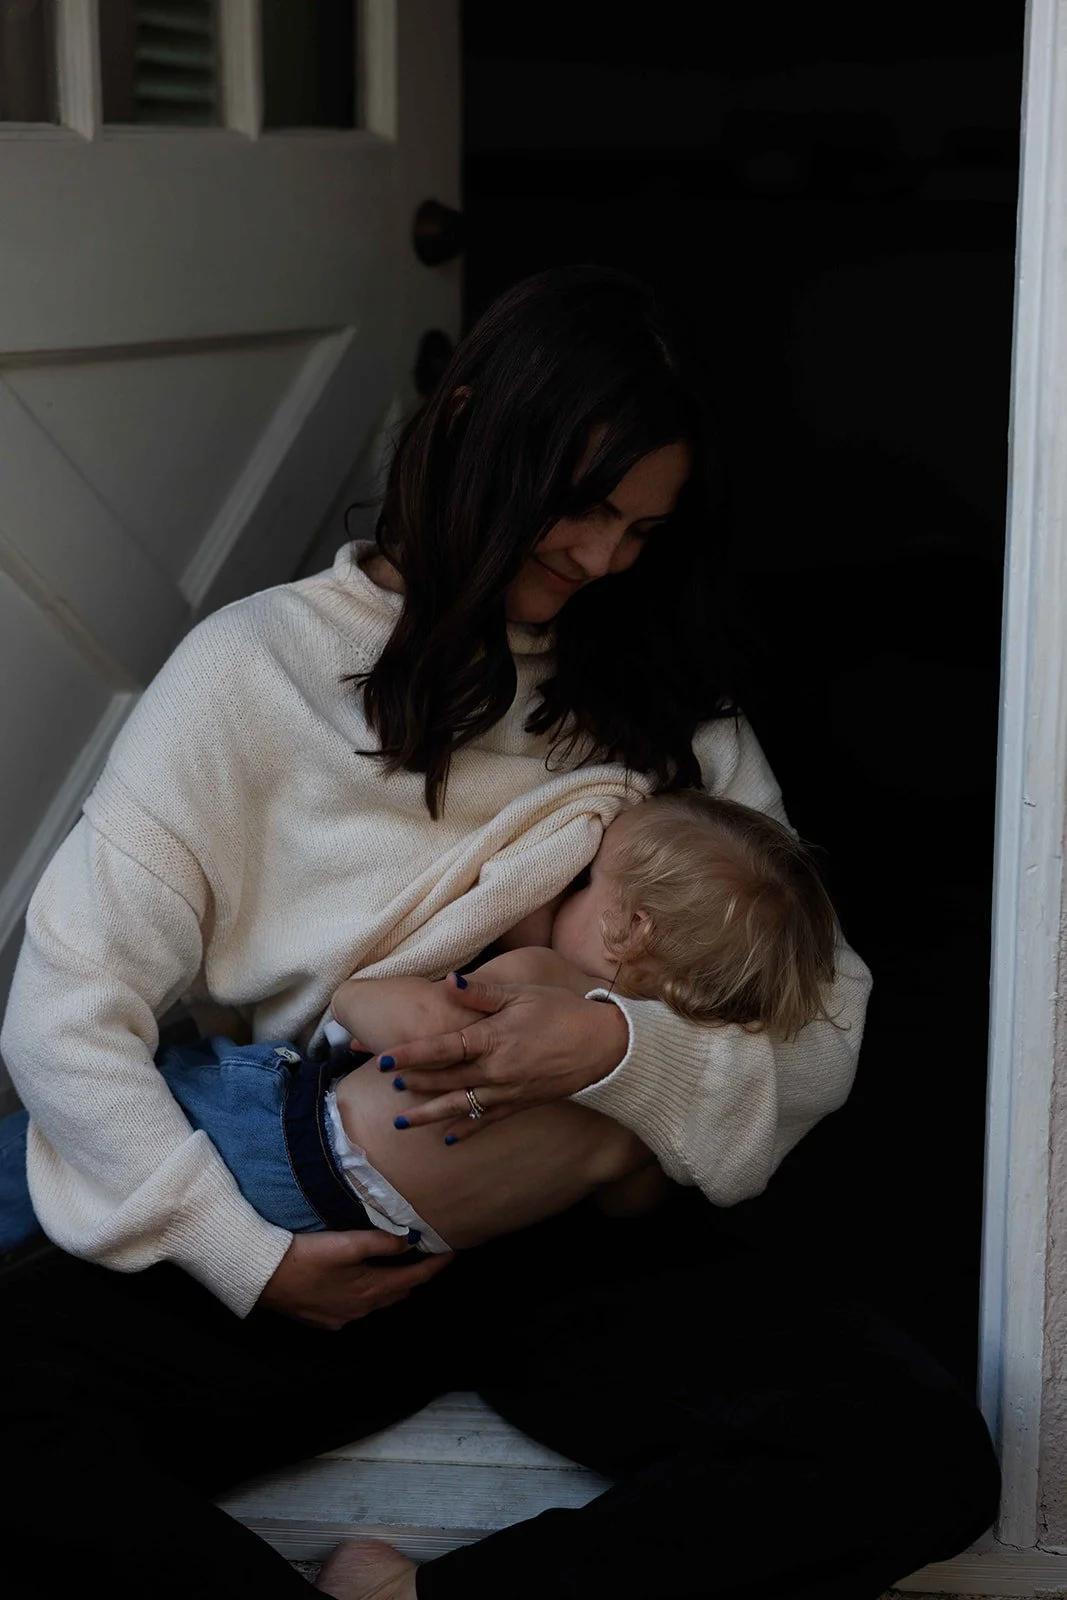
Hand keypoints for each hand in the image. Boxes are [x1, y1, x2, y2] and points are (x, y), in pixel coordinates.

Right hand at [257, 1229, 451, 1330]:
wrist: (262, 1278)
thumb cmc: (305, 1257)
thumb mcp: (346, 1244)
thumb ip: (381, 1241)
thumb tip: (410, 1239)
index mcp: (370, 1291)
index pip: (413, 1279)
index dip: (434, 1266)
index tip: (453, 1253)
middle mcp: (360, 1310)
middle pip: (398, 1293)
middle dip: (415, 1276)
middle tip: (428, 1255)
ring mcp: (341, 1318)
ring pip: (377, 1301)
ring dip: (391, 1285)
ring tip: (400, 1264)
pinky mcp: (324, 1319)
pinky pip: (356, 1307)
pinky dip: (368, 1293)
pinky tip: (361, 1280)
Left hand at [375, 975, 628, 1142]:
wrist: (604, 1046)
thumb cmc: (562, 1011)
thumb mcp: (522, 993)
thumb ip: (481, 992)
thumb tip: (448, 983)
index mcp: (492, 1038)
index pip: (442, 1048)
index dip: (410, 1055)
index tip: (383, 1060)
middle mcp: (495, 1070)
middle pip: (445, 1079)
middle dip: (413, 1083)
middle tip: (385, 1086)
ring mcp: (508, 1091)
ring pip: (460, 1105)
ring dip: (429, 1114)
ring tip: (402, 1123)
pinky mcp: (521, 1104)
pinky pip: (488, 1120)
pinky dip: (467, 1129)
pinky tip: (448, 1139)